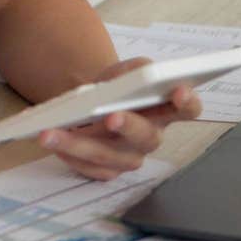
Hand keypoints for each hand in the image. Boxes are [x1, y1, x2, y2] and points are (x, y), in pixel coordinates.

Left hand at [38, 57, 201, 180]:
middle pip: (145, 136)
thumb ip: (138, 70)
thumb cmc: (118, 86)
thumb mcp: (128, 69)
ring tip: (52, 133)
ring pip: (108, 156)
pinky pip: (90, 168)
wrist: (94, 102)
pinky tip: (52, 142)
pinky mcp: (108, 170)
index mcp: (165, 110)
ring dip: (79, 144)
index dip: (187, 101)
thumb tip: (139, 76)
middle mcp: (152, 137)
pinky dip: (68, 155)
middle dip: (129, 126)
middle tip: (112, 116)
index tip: (178, 91)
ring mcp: (130, 157)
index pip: (188, 109)